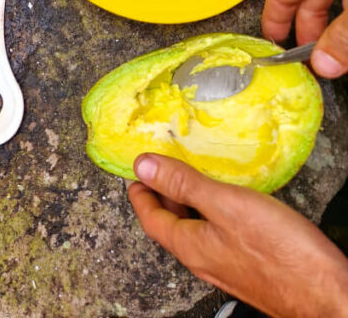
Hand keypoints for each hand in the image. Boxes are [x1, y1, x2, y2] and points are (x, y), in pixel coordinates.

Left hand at [128, 153, 347, 317]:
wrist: (327, 295)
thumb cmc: (280, 254)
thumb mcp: (226, 205)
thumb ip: (184, 184)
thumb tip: (143, 165)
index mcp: (190, 246)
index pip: (151, 218)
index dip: (140, 192)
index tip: (134, 173)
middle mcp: (204, 260)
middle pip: (171, 225)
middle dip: (161, 195)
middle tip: (159, 170)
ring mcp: (226, 266)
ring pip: (195, 230)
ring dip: (187, 203)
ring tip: (190, 178)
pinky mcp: (248, 266)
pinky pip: (217, 236)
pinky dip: (211, 213)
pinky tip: (226, 202)